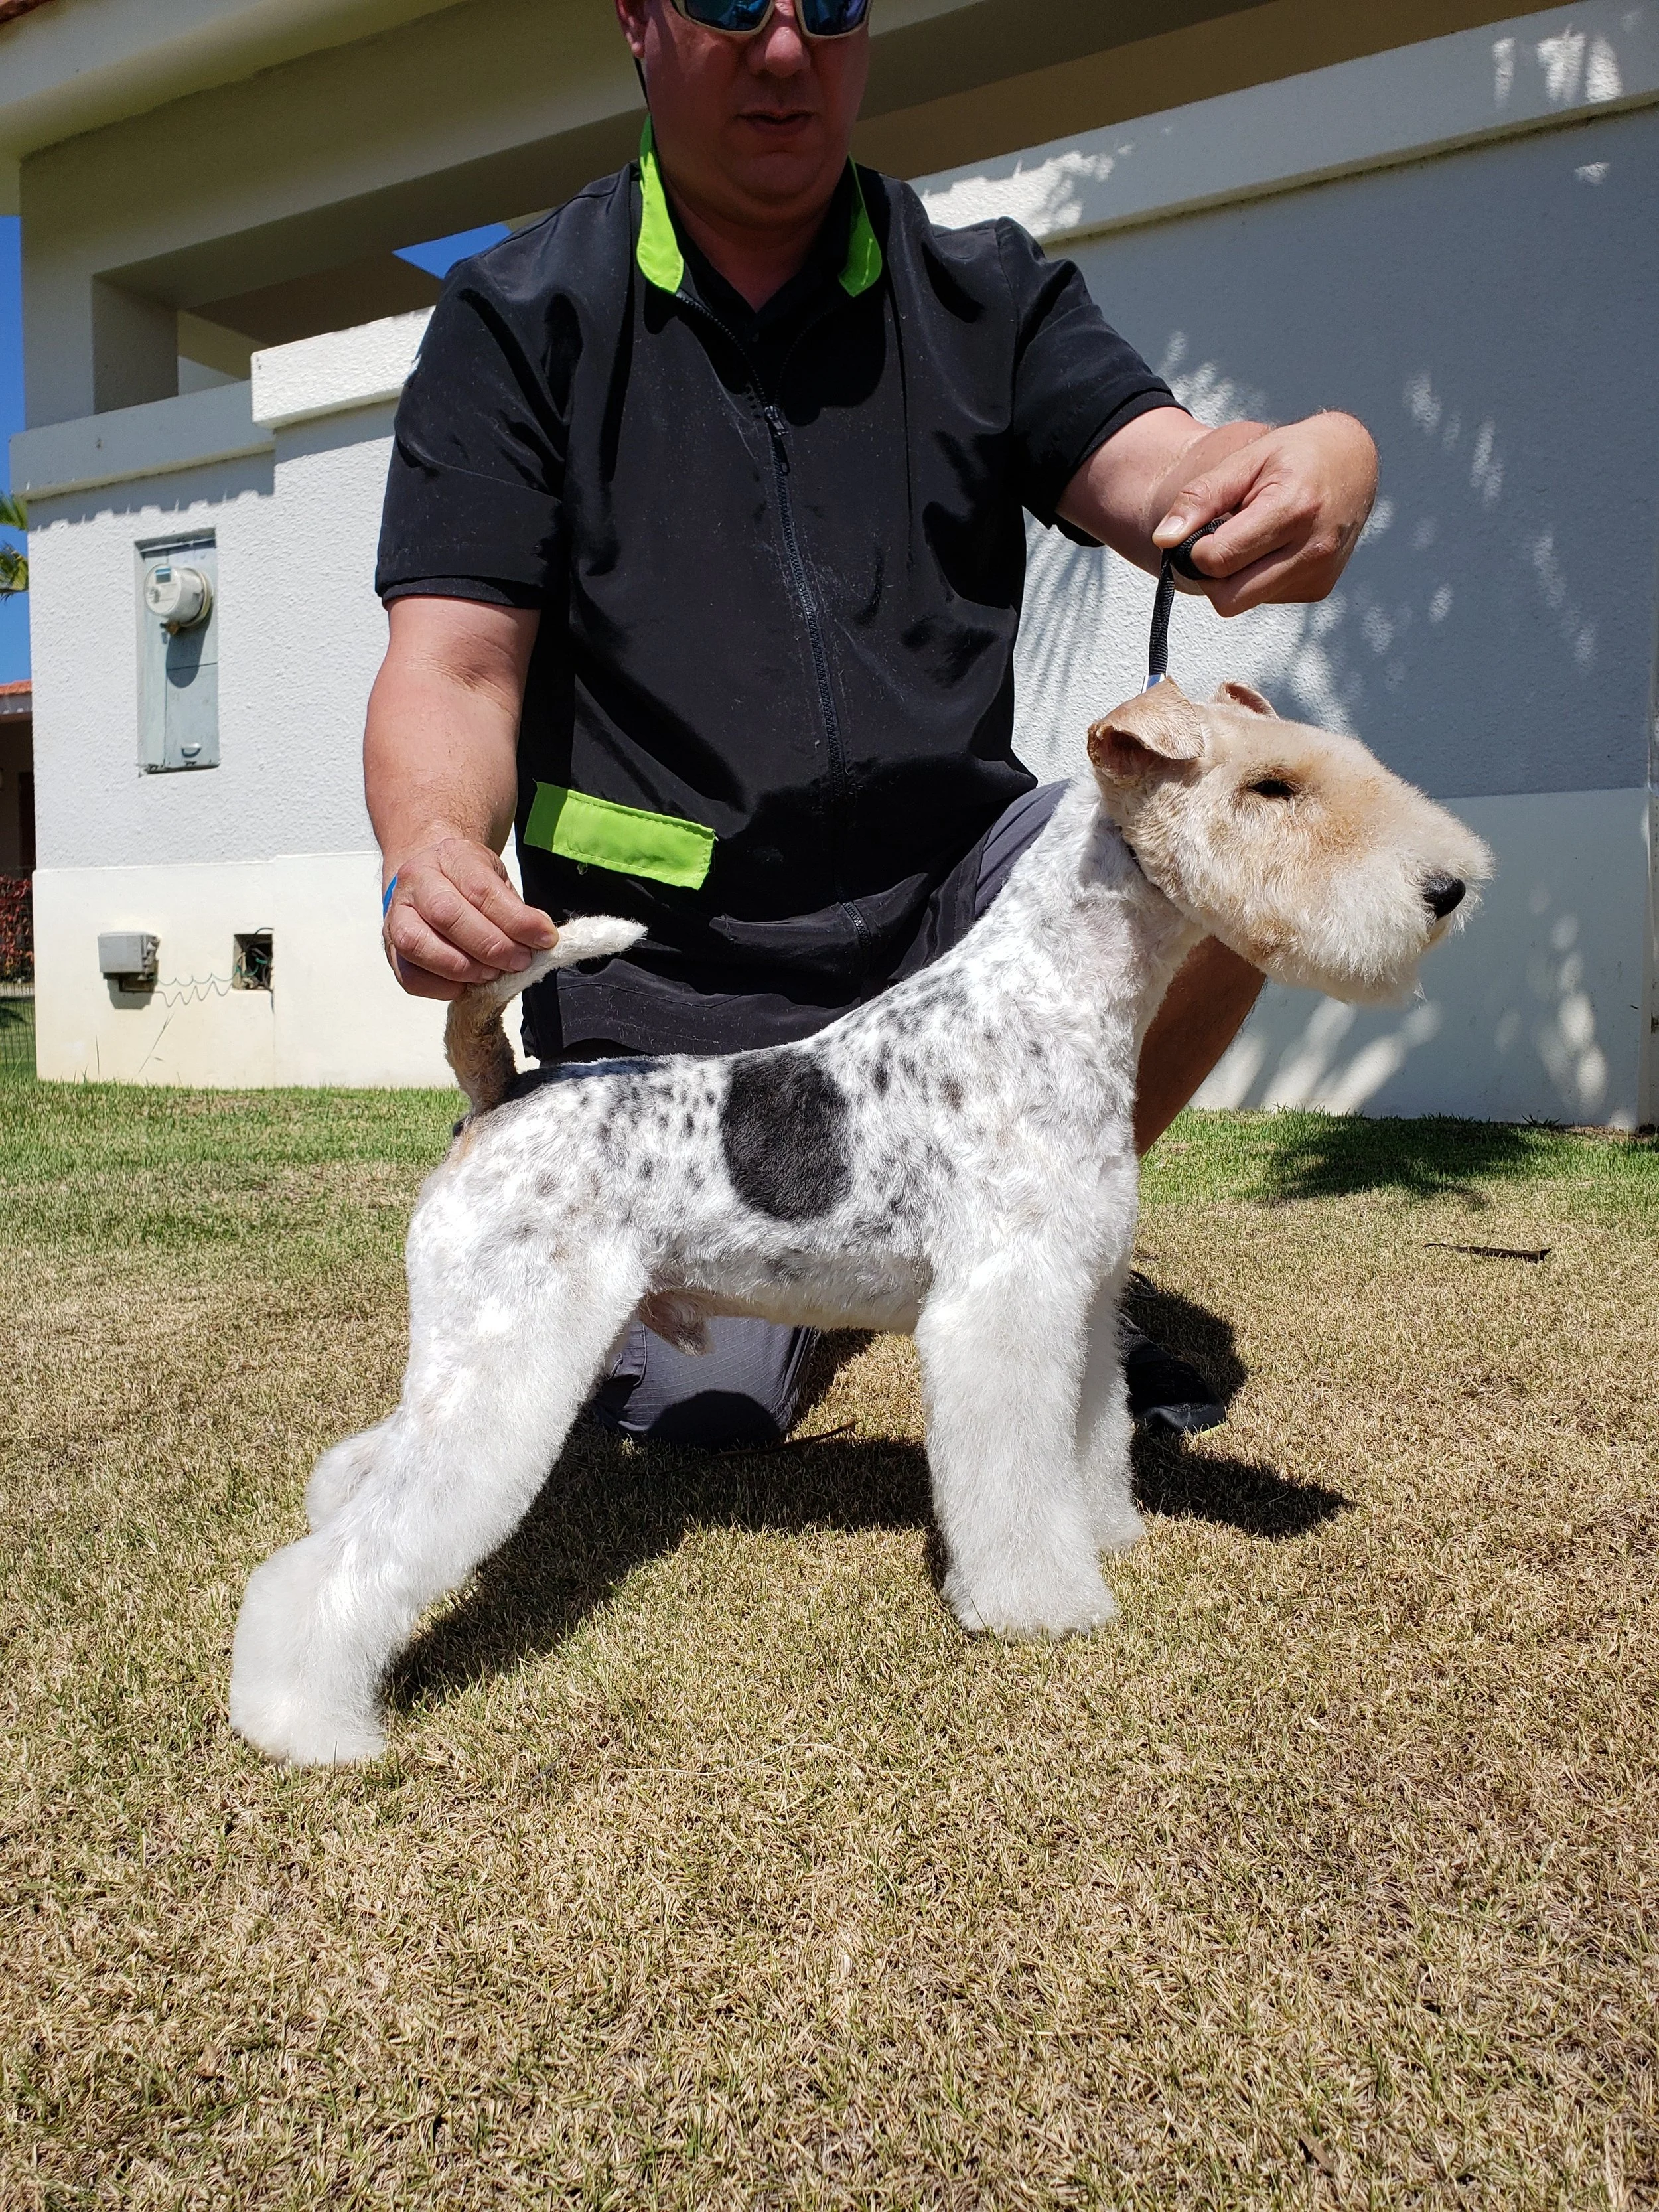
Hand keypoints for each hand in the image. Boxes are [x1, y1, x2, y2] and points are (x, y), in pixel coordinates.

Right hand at [381, 835, 558, 1002]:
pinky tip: (466, 986)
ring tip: (492, 974)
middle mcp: (416, 881)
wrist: (429, 875)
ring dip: (463, 968)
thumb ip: (515, 909)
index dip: (516, 920)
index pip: (482, 890)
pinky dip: (440, 987)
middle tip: (519, 962)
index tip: (545, 939)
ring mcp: (397, 914)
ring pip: (419, 944)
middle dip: (490, 946)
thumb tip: (541, 938)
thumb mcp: (496, 879)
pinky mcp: (391, 947)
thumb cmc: (467, 880)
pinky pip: (409, 975)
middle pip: (448, 915)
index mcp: (449, 856)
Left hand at [1152, 412, 1377, 615]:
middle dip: (1213, 573)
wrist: (1351, 462)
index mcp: (1292, 509)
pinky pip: (1265, 598)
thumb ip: (1200, 497)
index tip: (1207, 527)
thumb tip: (1164, 539)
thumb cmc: (1293, 455)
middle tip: (1223, 538)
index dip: (1198, 548)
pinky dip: (1258, 578)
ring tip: (1255, 536)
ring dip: (1236, 576)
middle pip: (1228, 598)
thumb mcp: (1244, 460)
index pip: (1217, 560)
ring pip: (1244, 602)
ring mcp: (1318, 574)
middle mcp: (1312, 549)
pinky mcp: (1319, 588)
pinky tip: (1275, 547)